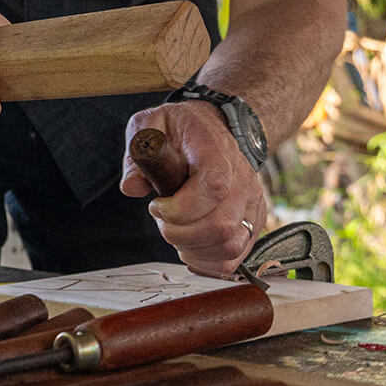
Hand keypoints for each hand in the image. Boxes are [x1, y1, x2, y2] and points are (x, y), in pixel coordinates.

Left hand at [119, 101, 267, 276]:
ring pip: (230, 246)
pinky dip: (208, 261)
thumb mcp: (153, 124)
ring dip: (193, 249)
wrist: (218, 127)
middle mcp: (243, 181)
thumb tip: (131, 187)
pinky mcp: (253, 222)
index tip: (156, 205)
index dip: (179, 209)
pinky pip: (236, 257)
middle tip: (162, 221)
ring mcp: (252, 204)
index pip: (213, 189)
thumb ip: (138, 149)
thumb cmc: (183, 129)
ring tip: (176, 232)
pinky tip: (189, 246)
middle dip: (180, 234)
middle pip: (221, 226)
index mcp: (217, 154)